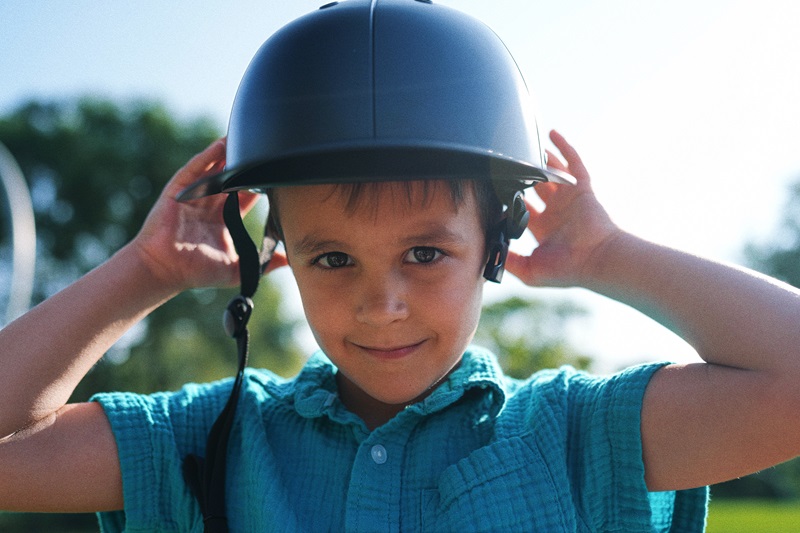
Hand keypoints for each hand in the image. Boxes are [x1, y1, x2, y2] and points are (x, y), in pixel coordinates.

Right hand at [132, 139, 286, 291]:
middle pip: (233, 176)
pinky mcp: (179, 190)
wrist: (164, 271)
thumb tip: (290, 260)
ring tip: (248, 137)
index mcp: (225, 218)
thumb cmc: (195, 272)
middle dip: (248, 164)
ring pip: (216, 168)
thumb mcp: (237, 269)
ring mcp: (194, 195)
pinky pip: (195, 169)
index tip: (278, 173)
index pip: (248, 194)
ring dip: (230, 153)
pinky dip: (208, 156)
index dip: (261, 183)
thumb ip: (263, 264)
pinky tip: (221, 145)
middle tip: (268, 148)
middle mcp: (211, 203)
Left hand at [505, 130, 619, 286]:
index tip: (492, 190)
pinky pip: (573, 163)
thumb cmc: (567, 270)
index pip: (521, 208)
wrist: (596, 261)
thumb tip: (490, 252)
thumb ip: (509, 261)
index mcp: (543, 228)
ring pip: (552, 173)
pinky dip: (564, 148)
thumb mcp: (530, 271)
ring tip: (525, 145)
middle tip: (505, 164)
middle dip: (521, 176)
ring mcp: (569, 199)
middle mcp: (555, 211)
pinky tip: (552, 135)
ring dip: (540, 160)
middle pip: (535, 187)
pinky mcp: (581, 189)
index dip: (509, 199)